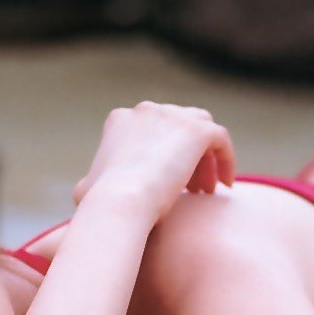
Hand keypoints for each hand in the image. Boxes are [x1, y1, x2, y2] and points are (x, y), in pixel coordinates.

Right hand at [72, 102, 235, 220]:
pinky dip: (226, 159)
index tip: (169, 185)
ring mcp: (174, 115)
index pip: (152, 131)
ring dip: (204, 159)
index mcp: (120, 120)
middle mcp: (147, 111)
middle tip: (192, 192)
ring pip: (200, 133)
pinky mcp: (197, 129)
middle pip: (177, 131)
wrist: (121, 201)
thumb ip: (92, 181)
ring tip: (206, 191)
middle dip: (184, 160)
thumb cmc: (101, 203)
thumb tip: (87, 188)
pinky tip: (226, 184)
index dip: (163, 157)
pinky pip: (220, 139)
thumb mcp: (86, 189)